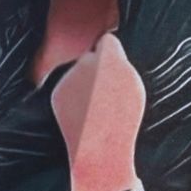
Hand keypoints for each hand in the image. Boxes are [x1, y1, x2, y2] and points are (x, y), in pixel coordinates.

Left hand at [48, 30, 144, 190]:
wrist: (100, 149)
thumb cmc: (123, 119)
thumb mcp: (132, 87)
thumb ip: (120, 64)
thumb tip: (106, 45)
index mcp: (110, 61)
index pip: (107, 40)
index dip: (111, 52)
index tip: (114, 61)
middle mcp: (86, 65)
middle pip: (90, 56)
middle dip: (97, 68)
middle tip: (107, 92)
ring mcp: (68, 78)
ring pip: (77, 72)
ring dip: (84, 82)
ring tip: (96, 106)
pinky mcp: (57, 92)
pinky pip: (67, 87)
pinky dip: (73, 96)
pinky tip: (83, 112)